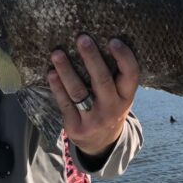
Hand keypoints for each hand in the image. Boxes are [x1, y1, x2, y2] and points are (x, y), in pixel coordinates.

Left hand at [47, 35, 139, 157]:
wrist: (101, 143)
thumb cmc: (109, 106)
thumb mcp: (119, 95)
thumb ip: (113, 75)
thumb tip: (95, 41)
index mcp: (126, 97)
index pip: (131, 75)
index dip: (124, 57)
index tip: (113, 40)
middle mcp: (113, 109)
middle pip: (102, 81)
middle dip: (92, 58)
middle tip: (82, 38)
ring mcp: (94, 119)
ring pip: (79, 92)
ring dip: (66, 70)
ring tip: (57, 53)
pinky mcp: (76, 127)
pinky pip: (64, 103)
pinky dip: (57, 87)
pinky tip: (51, 73)